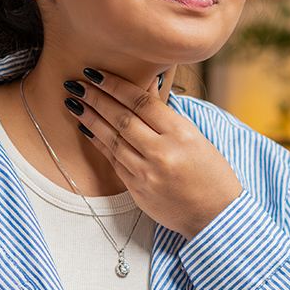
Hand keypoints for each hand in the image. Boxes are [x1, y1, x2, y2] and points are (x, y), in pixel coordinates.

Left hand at [63, 68, 243, 240]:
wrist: (214, 216)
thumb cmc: (211, 173)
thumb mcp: (195, 137)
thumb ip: (165, 112)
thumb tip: (146, 82)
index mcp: (181, 134)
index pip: (141, 102)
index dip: (115, 85)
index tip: (96, 73)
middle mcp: (162, 152)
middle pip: (122, 119)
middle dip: (96, 99)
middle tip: (77, 84)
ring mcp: (147, 174)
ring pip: (112, 140)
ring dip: (90, 119)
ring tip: (75, 103)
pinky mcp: (137, 190)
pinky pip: (113, 161)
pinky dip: (99, 143)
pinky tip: (87, 129)